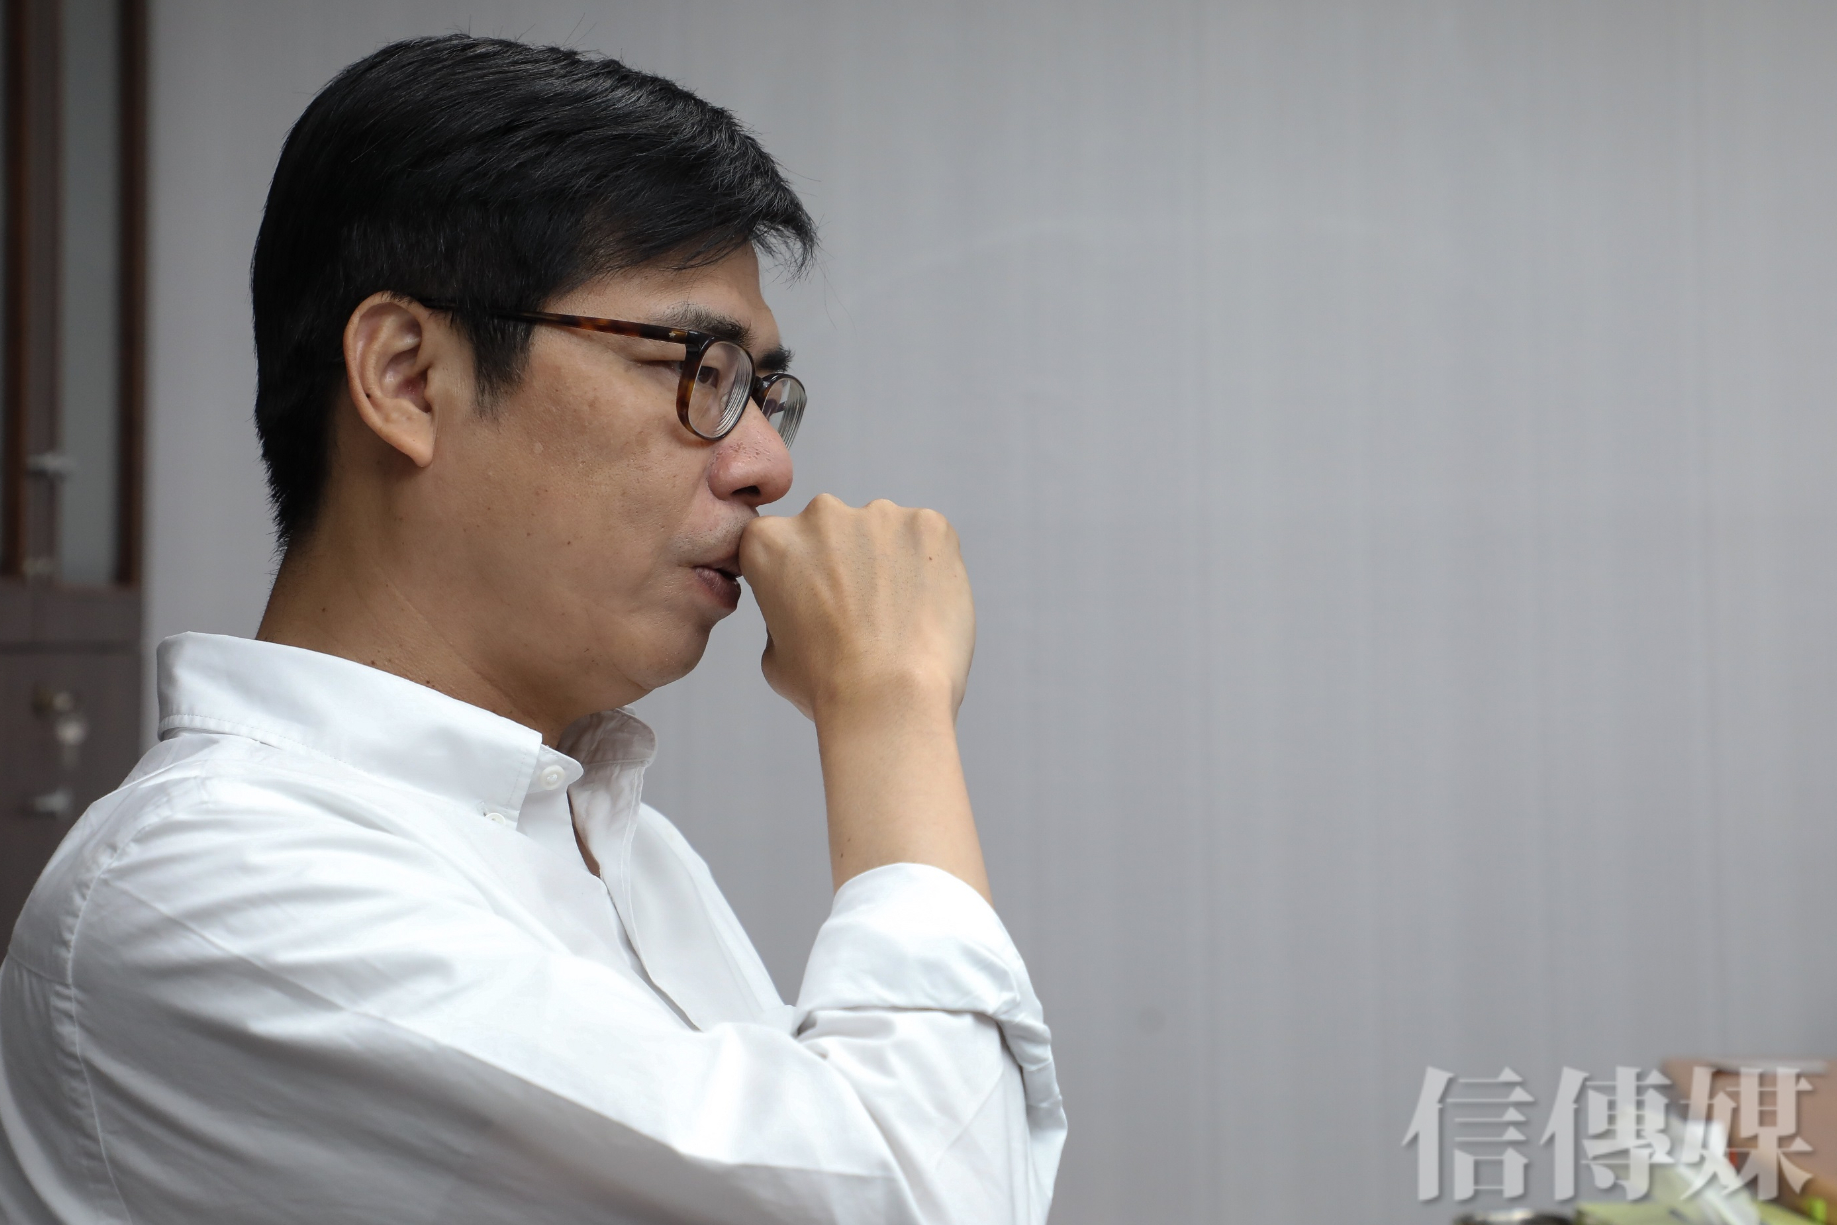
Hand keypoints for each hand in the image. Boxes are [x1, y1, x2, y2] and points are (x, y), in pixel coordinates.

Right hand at [739, 494, 974, 722]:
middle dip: (847, 564)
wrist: (890, 697)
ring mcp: (879, 514)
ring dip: (889, 564)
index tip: (818, 607)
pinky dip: (931, 567)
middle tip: (863, 615)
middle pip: (834, 532)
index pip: (783, 545)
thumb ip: (784, 613)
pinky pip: (929, 540)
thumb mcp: (774, 655)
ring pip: (884, 534)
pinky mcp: (929, 524)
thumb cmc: (829, 687)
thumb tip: (805, 607)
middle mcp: (820, 515)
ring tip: (900, 618)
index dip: (802, 579)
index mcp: (770, 541)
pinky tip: (927, 608)